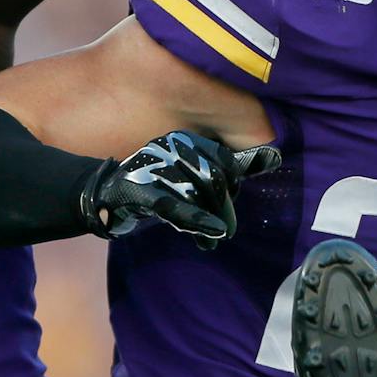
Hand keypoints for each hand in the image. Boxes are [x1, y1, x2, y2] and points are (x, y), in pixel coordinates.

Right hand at [82, 133, 280, 250]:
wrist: (103, 195)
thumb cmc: (154, 183)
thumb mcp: (189, 171)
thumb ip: (224, 167)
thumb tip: (273, 160)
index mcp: (183, 139)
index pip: (222, 158)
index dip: (233, 180)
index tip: (231, 196)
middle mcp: (169, 147)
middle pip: (212, 177)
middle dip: (224, 205)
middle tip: (226, 227)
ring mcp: (154, 168)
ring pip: (198, 193)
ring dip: (211, 219)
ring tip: (214, 238)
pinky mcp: (141, 192)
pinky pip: (175, 207)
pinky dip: (197, 220)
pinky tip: (213, 233)